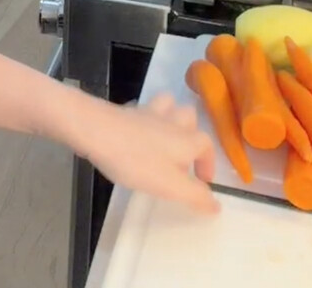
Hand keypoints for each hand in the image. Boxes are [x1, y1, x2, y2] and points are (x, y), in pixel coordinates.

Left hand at [83, 94, 219, 213]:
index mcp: (188, 139)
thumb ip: (195, 195)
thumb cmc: (136, 160)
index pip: (207, 147)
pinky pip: (142, 110)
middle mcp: (172, 120)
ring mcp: (147, 112)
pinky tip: (137, 130)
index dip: (207, 164)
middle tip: (183, 156)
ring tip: (165, 138)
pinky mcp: (125, 111)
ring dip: (171, 119)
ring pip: (168, 106)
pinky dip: (145, 117)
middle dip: (191, 135)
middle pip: (190, 118)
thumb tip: (217, 206)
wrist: (95, 130)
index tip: (202, 181)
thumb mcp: (170, 185)